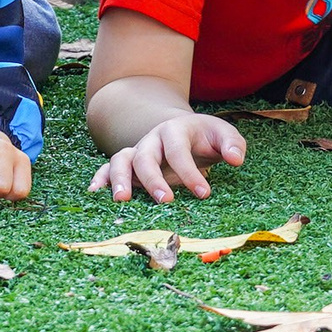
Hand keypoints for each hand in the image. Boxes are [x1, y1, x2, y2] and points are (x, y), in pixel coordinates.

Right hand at [87, 110, 245, 203]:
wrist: (184, 131)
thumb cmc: (205, 137)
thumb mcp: (223, 135)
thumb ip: (233, 144)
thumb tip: (236, 159)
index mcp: (175, 130)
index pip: (178, 150)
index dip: (190, 171)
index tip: (204, 193)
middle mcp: (152, 139)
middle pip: (145, 156)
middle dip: (154, 179)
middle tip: (167, 201)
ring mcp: (138, 151)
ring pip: (121, 159)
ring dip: (119, 179)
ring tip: (122, 201)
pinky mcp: (129, 165)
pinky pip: (109, 167)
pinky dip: (101, 177)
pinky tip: (94, 192)